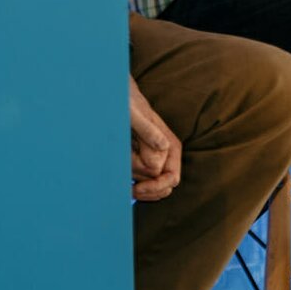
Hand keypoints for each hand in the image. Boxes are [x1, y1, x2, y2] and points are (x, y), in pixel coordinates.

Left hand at [129, 76, 181, 201]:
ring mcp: (156, 161)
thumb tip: (164, 148)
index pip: (171, 179)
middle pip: (159, 186)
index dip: (154, 186)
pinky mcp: (144, 165)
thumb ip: (149, 130)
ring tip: (122, 161)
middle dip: (142, 183)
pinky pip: (143, 184)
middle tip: (125, 170)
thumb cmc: (128, 105)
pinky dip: (132, 183)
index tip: (136, 188)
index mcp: (171, 146)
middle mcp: (167, 156)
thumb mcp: (134, 115)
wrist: (119, 102)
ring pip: (148, 185)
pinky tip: (122, 174)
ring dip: (133, 178)